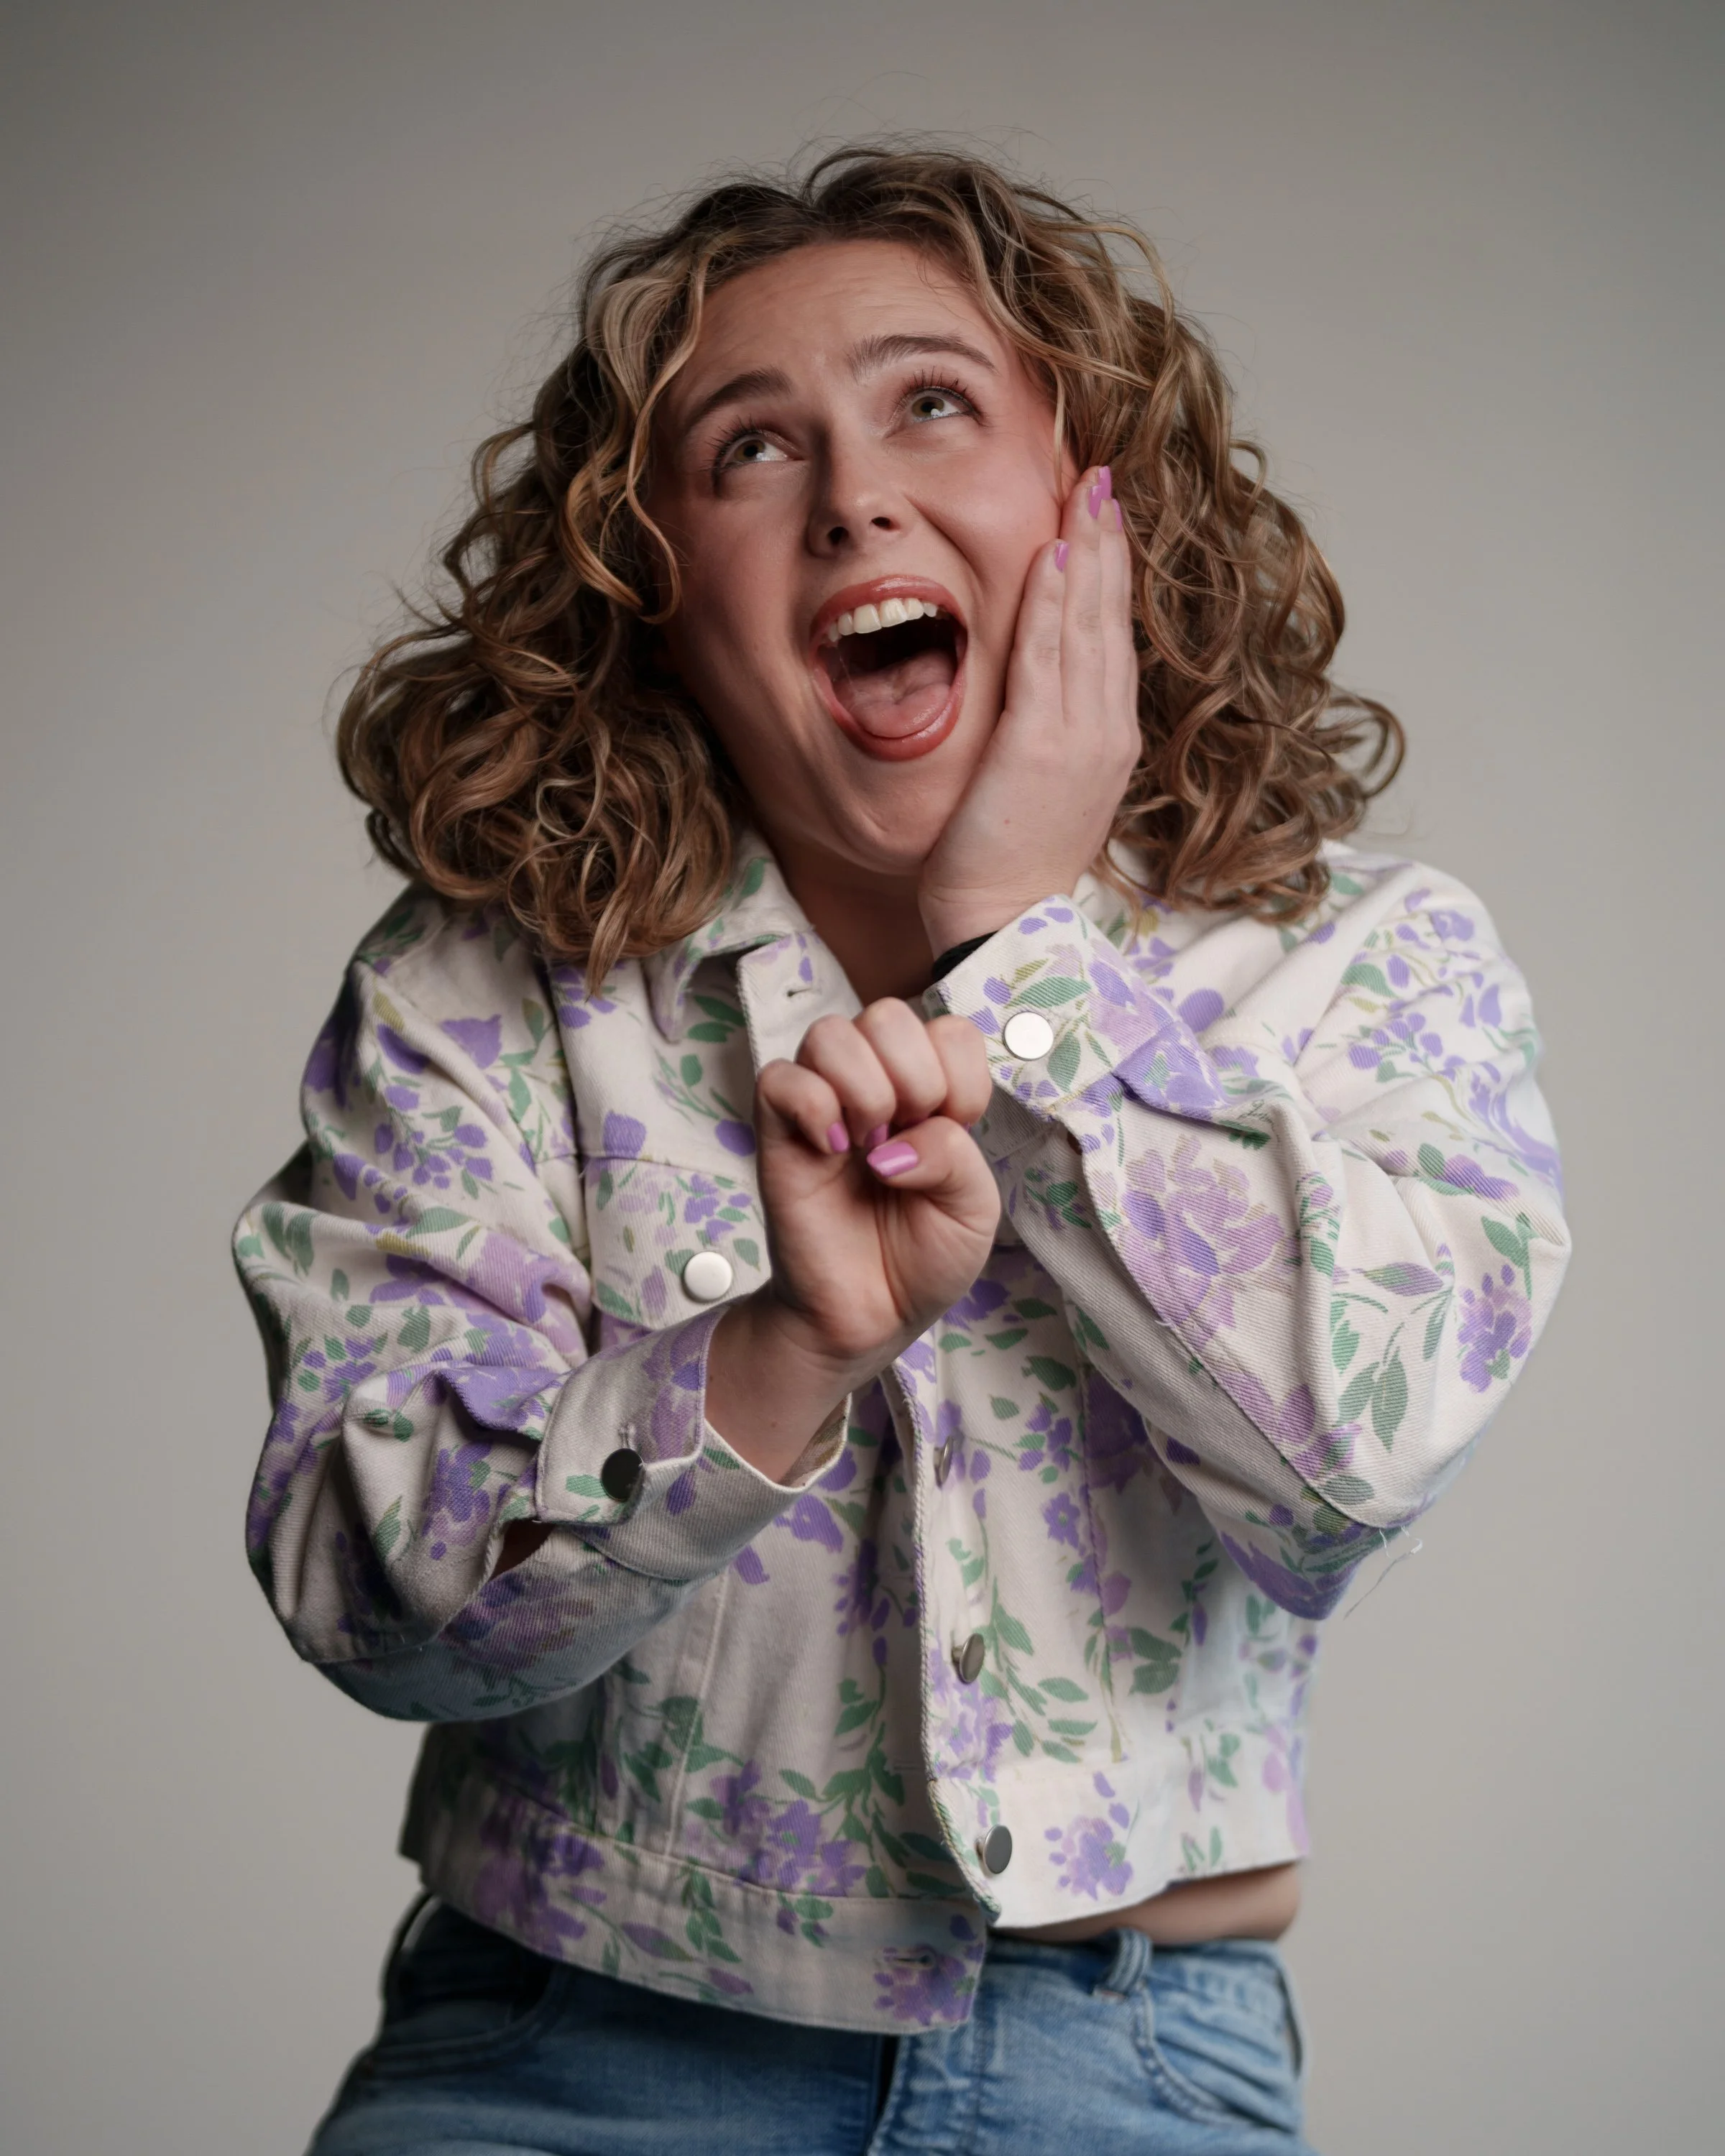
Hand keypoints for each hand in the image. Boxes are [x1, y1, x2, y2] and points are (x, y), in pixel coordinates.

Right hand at [706, 1000, 998, 1478]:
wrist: (871, 1316)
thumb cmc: (920, 1258)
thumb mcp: (973, 1209)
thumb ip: (956, 1157)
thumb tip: (895, 1143)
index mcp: (927, 1093)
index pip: (948, 1030)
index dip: (962, 1076)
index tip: (955, 1129)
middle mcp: (873, 1086)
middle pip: (887, 1015)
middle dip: (915, 1076)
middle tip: (907, 1137)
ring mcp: (822, 1106)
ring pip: (830, 1034)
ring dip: (864, 1087)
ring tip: (869, 1145)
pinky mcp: (777, 1135)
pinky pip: (778, 1078)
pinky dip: (812, 1105)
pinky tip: (833, 1150)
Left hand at [918, 464, 1141, 953]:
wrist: (1004, 927)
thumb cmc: (1012, 866)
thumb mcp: (1045, 790)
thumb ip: (1052, 733)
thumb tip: (1039, 692)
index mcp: (1110, 740)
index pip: (1112, 638)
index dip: (1112, 572)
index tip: (1108, 516)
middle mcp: (1106, 731)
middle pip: (1109, 619)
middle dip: (1108, 542)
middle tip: (1103, 476)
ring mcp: (1079, 738)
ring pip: (1085, 627)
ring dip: (1087, 552)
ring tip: (1086, 491)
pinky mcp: (1038, 749)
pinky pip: (1046, 659)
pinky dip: (1051, 603)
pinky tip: (1052, 554)